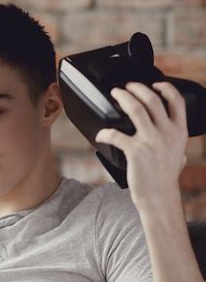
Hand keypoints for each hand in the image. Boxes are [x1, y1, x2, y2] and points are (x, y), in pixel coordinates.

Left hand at [95, 81, 187, 209]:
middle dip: (137, 88)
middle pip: (152, 99)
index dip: (165, 88)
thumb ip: (178, 148)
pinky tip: (100, 135)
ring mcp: (151, 140)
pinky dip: (105, 133)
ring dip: (123, 97)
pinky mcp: (135, 150)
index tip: (155, 83)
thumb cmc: (165, 180)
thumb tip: (178, 147)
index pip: (177, 101)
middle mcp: (167, 133)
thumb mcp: (179, 158)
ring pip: (135, 108)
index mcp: (180, 132)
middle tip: (126, 87)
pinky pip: (115, 134)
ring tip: (115, 94)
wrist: (159, 198)